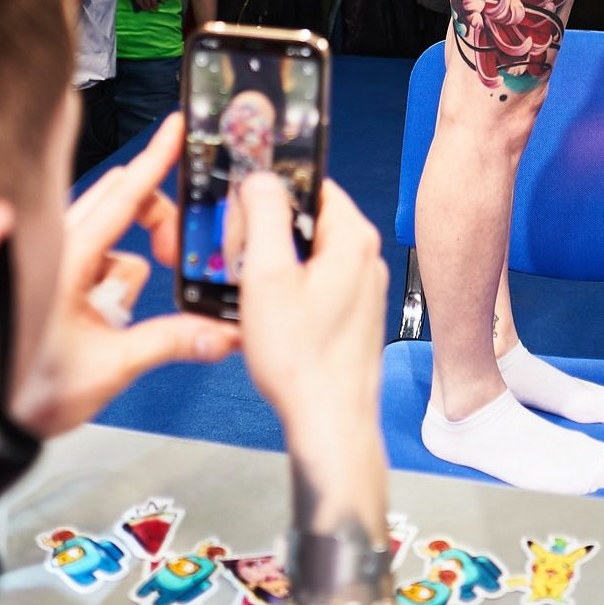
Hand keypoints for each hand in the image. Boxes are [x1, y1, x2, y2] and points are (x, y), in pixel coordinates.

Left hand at [13, 114, 237, 438]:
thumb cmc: (32, 387)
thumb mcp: (111, 366)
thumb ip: (169, 341)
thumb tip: (218, 334)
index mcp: (70, 258)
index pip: (124, 196)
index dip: (154, 159)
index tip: (176, 127)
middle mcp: (60, 248)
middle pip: (121, 200)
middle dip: (154, 218)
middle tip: (174, 252)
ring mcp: (57, 259)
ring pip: (113, 236)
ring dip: (128, 265)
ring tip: (119, 312)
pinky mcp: (56, 276)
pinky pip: (102, 262)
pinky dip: (114, 281)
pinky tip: (103, 320)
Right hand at [240, 176, 387, 535]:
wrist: (330, 425)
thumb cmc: (301, 359)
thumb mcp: (267, 276)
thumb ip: (264, 216)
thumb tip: (261, 179)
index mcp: (352, 238)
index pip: (312, 185)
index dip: (272, 190)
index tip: (243, 206)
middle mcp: (365, 258)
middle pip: (309, 219)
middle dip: (269, 230)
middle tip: (238, 253)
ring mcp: (362, 289)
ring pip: (310, 254)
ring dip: (276, 263)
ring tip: (248, 288)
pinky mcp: (353, 316)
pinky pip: (317, 284)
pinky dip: (289, 290)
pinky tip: (267, 315)